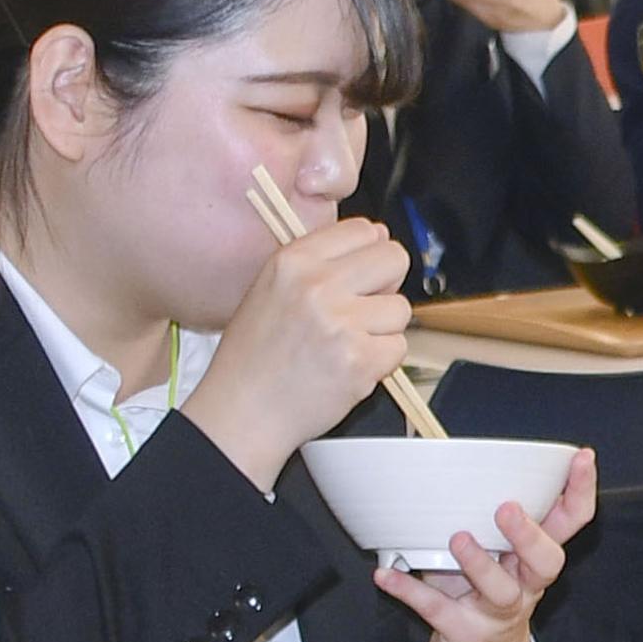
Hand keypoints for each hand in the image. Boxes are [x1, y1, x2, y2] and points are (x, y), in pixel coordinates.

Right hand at [185, 218, 414, 489]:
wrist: (242, 412)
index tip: (359, 277)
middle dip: (387, 285)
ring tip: (344, 345)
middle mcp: (316, 285)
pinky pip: (399, 348)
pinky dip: (381, 362)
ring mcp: (340, 322)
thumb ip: (324, 260)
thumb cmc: (256, 355)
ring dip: (382, 330)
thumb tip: (381, 235)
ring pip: (400, 309)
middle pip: (394, 259)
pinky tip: (347, 368)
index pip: (365, 229)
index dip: (370, 254)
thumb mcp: (273, 288)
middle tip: (360, 311)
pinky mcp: (359, 359)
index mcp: (293, 260)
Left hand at [380, 447, 595, 641]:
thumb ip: (485, 523)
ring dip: (479, 564)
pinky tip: (385, 576)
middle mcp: (526, 585)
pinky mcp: (465, 632)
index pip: (570, 522)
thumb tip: (448, 464)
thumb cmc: (486, 599)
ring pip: (500, 589)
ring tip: (458, 540)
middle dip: (529, 535)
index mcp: (535, 559)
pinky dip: (409, 590)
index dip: (579, 490)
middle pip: (546, 560)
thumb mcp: (498, 560)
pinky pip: (437, 610)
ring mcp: (498, 612)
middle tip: (507, 509)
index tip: (581, 458)